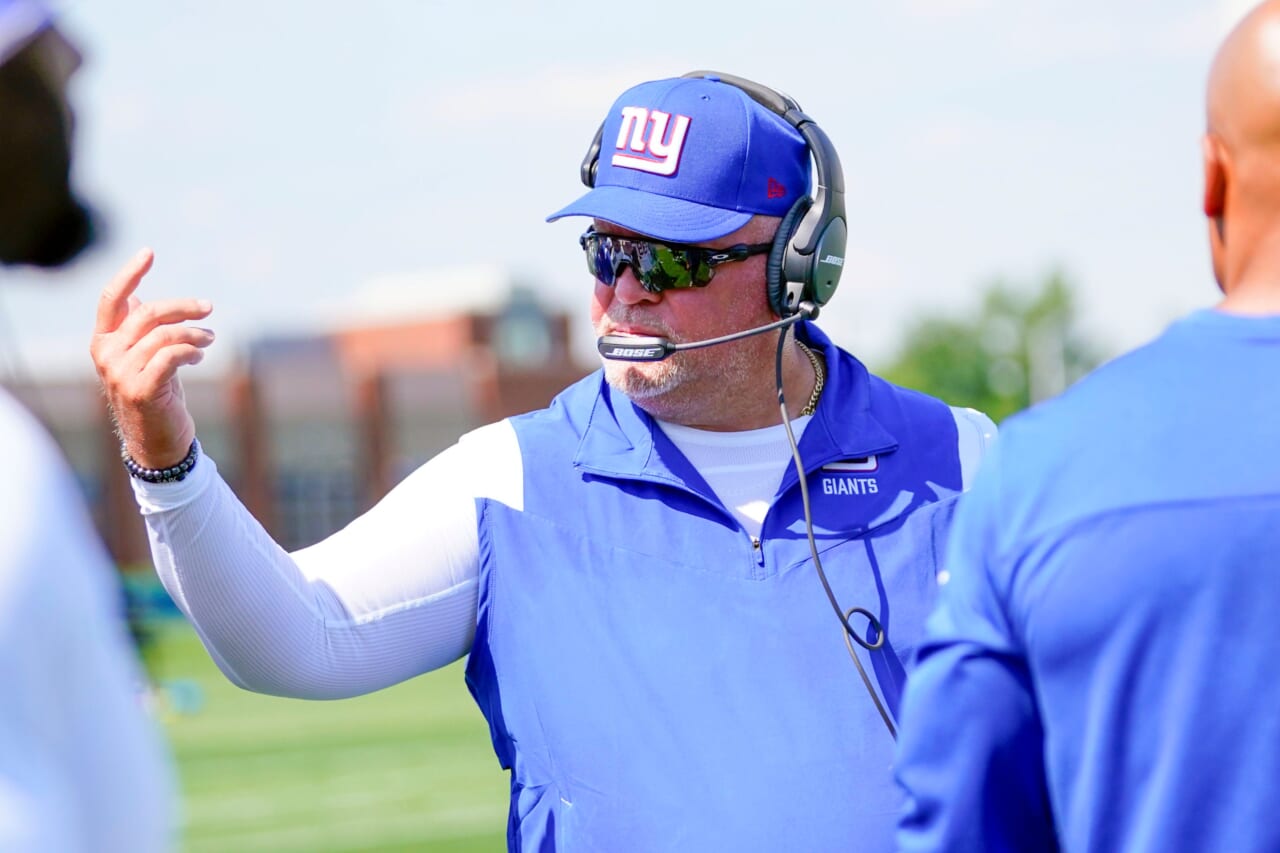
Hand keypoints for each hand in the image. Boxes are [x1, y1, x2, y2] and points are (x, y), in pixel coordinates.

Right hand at [90, 248, 215, 468]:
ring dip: (194, 332)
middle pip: (147, 313)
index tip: (149, 253)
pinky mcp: (141, 390)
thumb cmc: (156, 393)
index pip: (112, 300)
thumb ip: (138, 330)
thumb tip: (138, 297)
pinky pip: (171, 356)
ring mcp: (120, 374)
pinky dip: (191, 350)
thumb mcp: (144, 357)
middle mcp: (106, 355)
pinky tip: (200, 354)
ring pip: (164, 335)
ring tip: (208, 339)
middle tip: (208, 307)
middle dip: (183, 306)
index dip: (130, 273)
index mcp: (103, 342)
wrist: (158, 441)